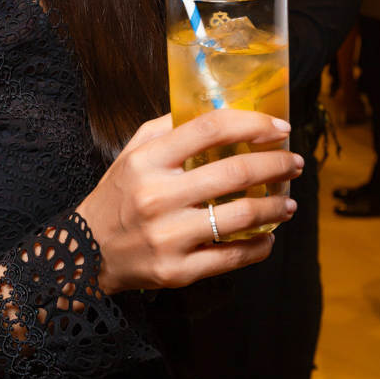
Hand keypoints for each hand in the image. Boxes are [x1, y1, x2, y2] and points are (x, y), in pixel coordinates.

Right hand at [76, 110, 299, 294]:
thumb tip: (217, 108)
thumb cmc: (118, 196)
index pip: (209, 128)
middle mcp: (158, 196)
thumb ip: (169, 128)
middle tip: (294, 163)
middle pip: (234, 172)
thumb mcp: (132, 152)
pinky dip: (259, 246)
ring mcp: (168, 235)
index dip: (252, 123)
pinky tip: (268, 236)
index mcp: (148, 160)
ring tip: (288, 203)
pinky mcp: (176, 270)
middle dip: (276, 165)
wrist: (85, 253)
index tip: (280, 127)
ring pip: (241, 217)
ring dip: (276, 208)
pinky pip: (232, 257)